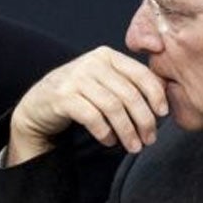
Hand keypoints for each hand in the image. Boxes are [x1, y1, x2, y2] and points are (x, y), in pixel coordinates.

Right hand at [7, 46, 167, 164]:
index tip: (163, 115)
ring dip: (127, 131)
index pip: (140, 73)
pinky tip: (110, 142)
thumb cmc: (80, 95)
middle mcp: (91, 63)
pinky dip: (105, 132)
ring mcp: (75, 78)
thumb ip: (128, 84)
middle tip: (149, 139)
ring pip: (113, 108)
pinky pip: (92, 117)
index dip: (156, 95)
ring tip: (133, 146)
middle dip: (143, 120)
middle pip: (129, 94)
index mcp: (106, 56)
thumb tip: (163, 100)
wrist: (39, 103)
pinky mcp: (62, 97)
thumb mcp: (104, 82)